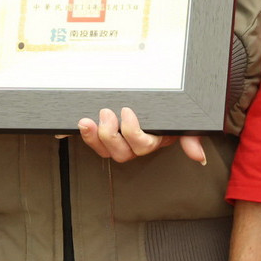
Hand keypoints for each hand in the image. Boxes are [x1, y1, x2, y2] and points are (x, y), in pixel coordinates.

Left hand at [74, 106, 207, 164]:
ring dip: (92, 137)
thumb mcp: (183, 123)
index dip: (132, 132)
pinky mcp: (101, 133)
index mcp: (151, 141)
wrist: (161, 104)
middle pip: (119, 152)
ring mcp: (116, 140)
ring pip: (102, 149)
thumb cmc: (171, 115)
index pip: (141, 145)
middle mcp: (133, 145)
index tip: (126, 111)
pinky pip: (89, 139)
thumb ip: (191, 138)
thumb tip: (198, 156)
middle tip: (106, 113)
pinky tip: (62, 130)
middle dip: (109, 135)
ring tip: (87, 120)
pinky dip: (75, 135)